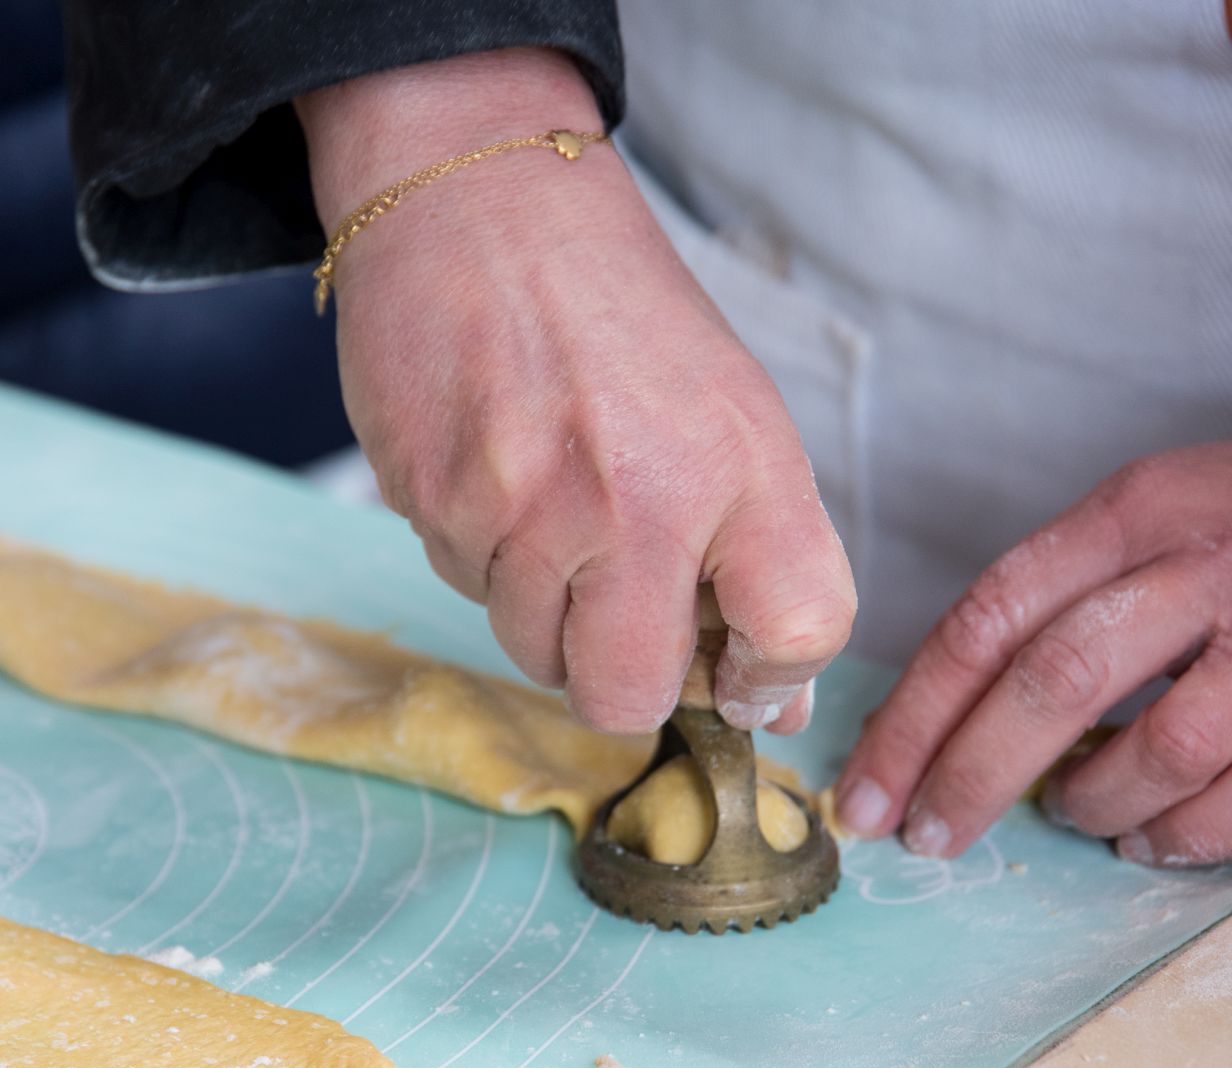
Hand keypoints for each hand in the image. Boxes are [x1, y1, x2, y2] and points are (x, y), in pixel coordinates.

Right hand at [295, 50, 854, 735]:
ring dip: (545, 610)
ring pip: (532, 652)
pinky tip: (494, 471)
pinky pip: (464, 589)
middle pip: (628, 696)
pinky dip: (483, 555)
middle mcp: (634, 498)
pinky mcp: (433, 503)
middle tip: (620, 608)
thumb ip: (762, 555)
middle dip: (624, 679)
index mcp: (736, 465)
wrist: (478, 199)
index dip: (770, 680)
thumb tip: (773, 704)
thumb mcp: (730, 411)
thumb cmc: (616, 313)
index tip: (738, 675)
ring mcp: (521, 508)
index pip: (798, 630)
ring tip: (549, 505)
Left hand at [832, 393, 1231, 865]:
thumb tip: (951, 714)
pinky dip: (1189, 834)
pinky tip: (1153, 838)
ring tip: (1074, 813)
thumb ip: (1057, 597)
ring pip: (1162, 749)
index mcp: (1133, 511)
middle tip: (929, 836)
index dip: (915, 714)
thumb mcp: (1149, 510)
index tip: (866, 788)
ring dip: (1094, 802)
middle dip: (971, 776)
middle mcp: (1208, 564)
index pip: (990, 616)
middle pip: (1056, 682)